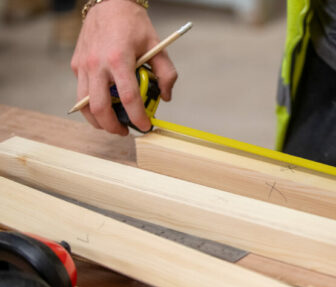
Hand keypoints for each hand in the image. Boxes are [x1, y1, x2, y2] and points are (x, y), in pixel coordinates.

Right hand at [71, 0, 176, 134]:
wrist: (109, 3)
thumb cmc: (133, 24)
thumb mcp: (157, 46)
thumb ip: (166, 73)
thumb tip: (165, 96)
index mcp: (119, 59)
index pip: (129, 98)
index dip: (138, 117)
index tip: (145, 126)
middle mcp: (97, 64)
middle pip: (100, 108)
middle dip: (113, 126)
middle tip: (125, 131)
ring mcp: (83, 65)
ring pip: (83, 104)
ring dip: (98, 120)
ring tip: (112, 124)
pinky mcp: (75, 65)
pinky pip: (81, 91)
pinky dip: (91, 103)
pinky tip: (105, 103)